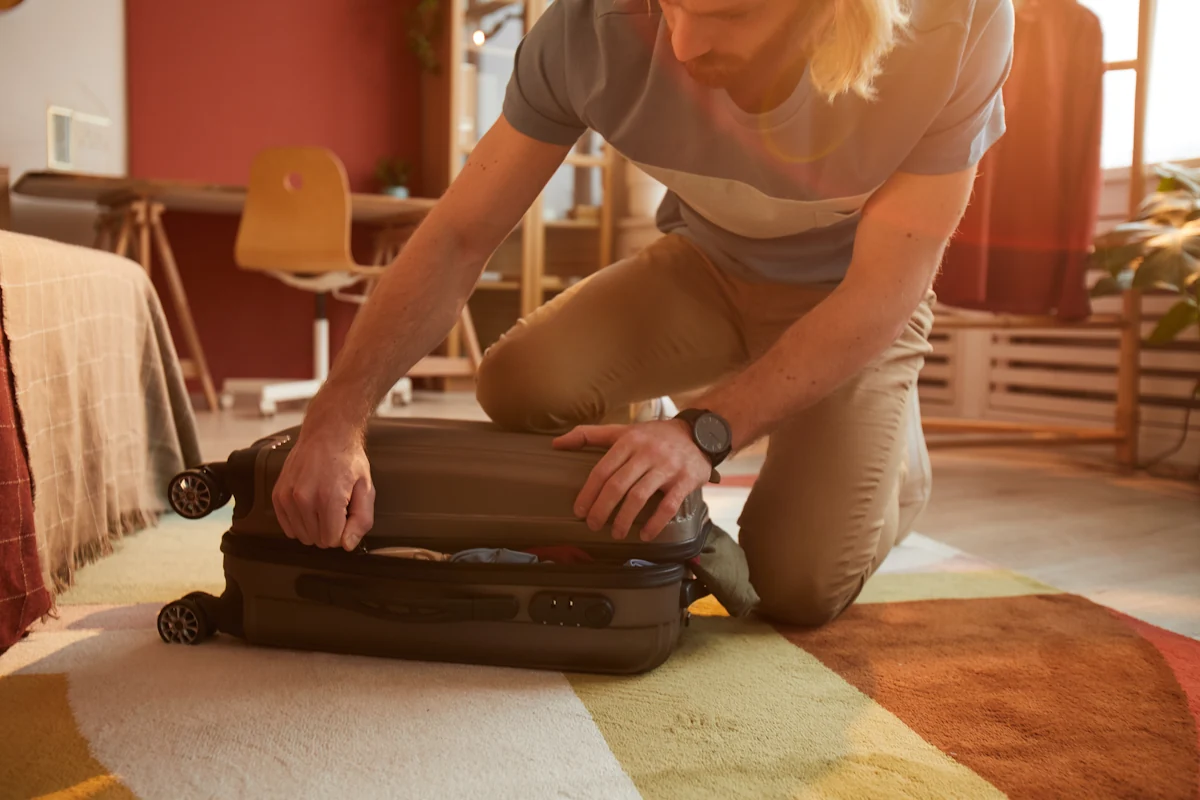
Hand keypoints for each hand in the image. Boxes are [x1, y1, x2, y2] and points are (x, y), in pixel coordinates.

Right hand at [271, 425, 374, 550]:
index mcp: (329, 498)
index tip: (346, 515)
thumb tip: (347, 545)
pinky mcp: (278, 495)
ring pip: (302, 536)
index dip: (344, 532)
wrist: (327, 434)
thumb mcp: (366, 488)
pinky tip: (310, 505)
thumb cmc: (348, 459)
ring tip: (322, 503)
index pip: (333, 541)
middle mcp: (304, 499)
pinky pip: (288, 527)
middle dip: (330, 529)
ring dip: (314, 526)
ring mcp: (288, 497)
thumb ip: (361, 520)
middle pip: (318, 540)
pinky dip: (300, 522)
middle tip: (336, 506)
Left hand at [552, 420, 711, 540]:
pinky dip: (655, 523)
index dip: (588, 493)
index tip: (579, 511)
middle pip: (618, 484)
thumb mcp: (623, 430)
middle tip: (593, 525)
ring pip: (640, 496)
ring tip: (616, 533)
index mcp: (629, 441)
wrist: (700, 433)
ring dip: (624, 519)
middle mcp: (647, 452)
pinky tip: (644, 535)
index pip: (602, 470)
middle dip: (602, 509)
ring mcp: (667, 466)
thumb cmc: (655, 436)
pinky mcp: (686, 480)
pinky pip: (668, 505)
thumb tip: (555, 443)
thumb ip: (589, 435)